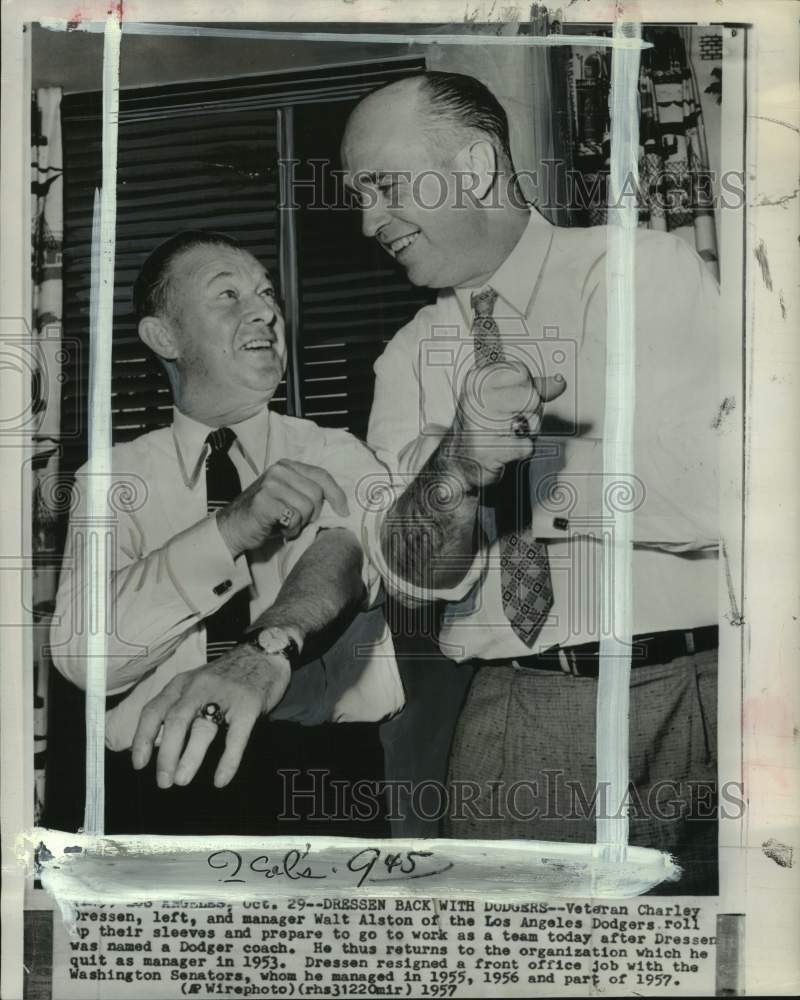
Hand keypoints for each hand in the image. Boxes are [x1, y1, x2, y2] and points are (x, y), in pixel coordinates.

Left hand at [130, 645, 291, 788]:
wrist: (264, 653)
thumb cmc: (228, 676)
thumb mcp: (197, 682)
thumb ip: (178, 705)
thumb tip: (157, 742)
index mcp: (183, 684)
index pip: (154, 710)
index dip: (143, 738)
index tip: (139, 763)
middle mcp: (199, 687)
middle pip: (175, 721)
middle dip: (166, 754)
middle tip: (163, 780)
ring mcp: (225, 695)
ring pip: (202, 728)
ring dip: (189, 757)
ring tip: (181, 780)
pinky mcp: (248, 705)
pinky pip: (235, 737)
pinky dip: (227, 761)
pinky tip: (221, 779)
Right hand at [217, 459, 348, 555]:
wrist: (232, 528)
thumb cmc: (265, 516)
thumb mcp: (288, 497)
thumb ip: (308, 492)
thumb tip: (339, 503)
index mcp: (287, 466)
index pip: (321, 475)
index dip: (336, 494)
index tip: (344, 511)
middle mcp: (279, 470)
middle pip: (317, 494)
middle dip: (312, 514)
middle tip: (296, 522)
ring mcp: (270, 484)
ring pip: (307, 507)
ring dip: (300, 523)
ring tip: (286, 525)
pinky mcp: (264, 500)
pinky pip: (294, 517)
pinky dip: (290, 529)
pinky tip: (279, 529)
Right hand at [449, 362, 565, 486]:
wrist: (459, 462)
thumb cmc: (482, 428)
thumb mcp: (503, 399)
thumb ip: (533, 387)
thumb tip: (559, 382)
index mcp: (476, 380)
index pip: (521, 372)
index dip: (524, 388)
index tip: (509, 400)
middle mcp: (475, 398)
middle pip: (531, 396)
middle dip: (528, 412)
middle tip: (508, 422)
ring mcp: (481, 423)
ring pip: (532, 420)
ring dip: (526, 432)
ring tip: (505, 435)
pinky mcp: (491, 448)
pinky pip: (527, 446)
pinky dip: (521, 451)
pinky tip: (504, 449)